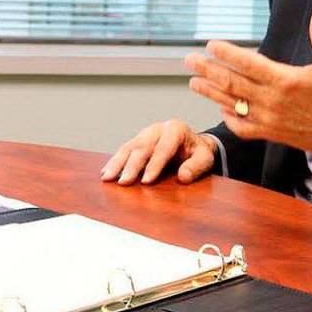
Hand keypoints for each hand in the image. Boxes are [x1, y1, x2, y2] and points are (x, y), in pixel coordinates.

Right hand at [100, 119, 217, 184]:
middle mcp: (158, 129)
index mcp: (176, 129)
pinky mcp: (137, 141)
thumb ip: (196, 166)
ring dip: (117, 163)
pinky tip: (106, 172)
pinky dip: (114, 161)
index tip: (146, 181)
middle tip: (124, 182)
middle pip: (143, 146)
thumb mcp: (205, 158)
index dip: (155, 165)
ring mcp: (145, 134)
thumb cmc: (198, 152)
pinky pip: (124, 150)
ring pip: (129, 147)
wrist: (193, 144)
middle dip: (132, 166)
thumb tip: (184, 177)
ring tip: (107, 178)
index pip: (164, 148)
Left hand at [185, 4, 311, 170]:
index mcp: (285, 80)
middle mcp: (272, 101)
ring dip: (210, 92)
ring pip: (232, 104)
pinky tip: (221, 107)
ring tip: (192, 82)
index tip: (211, 44)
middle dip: (207, 70)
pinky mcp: (271, 134)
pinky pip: (242, 126)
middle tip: (189, 60)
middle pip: (231, 83)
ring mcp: (269, 120)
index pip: (247, 63)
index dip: (226, 53)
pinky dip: (229, 116)